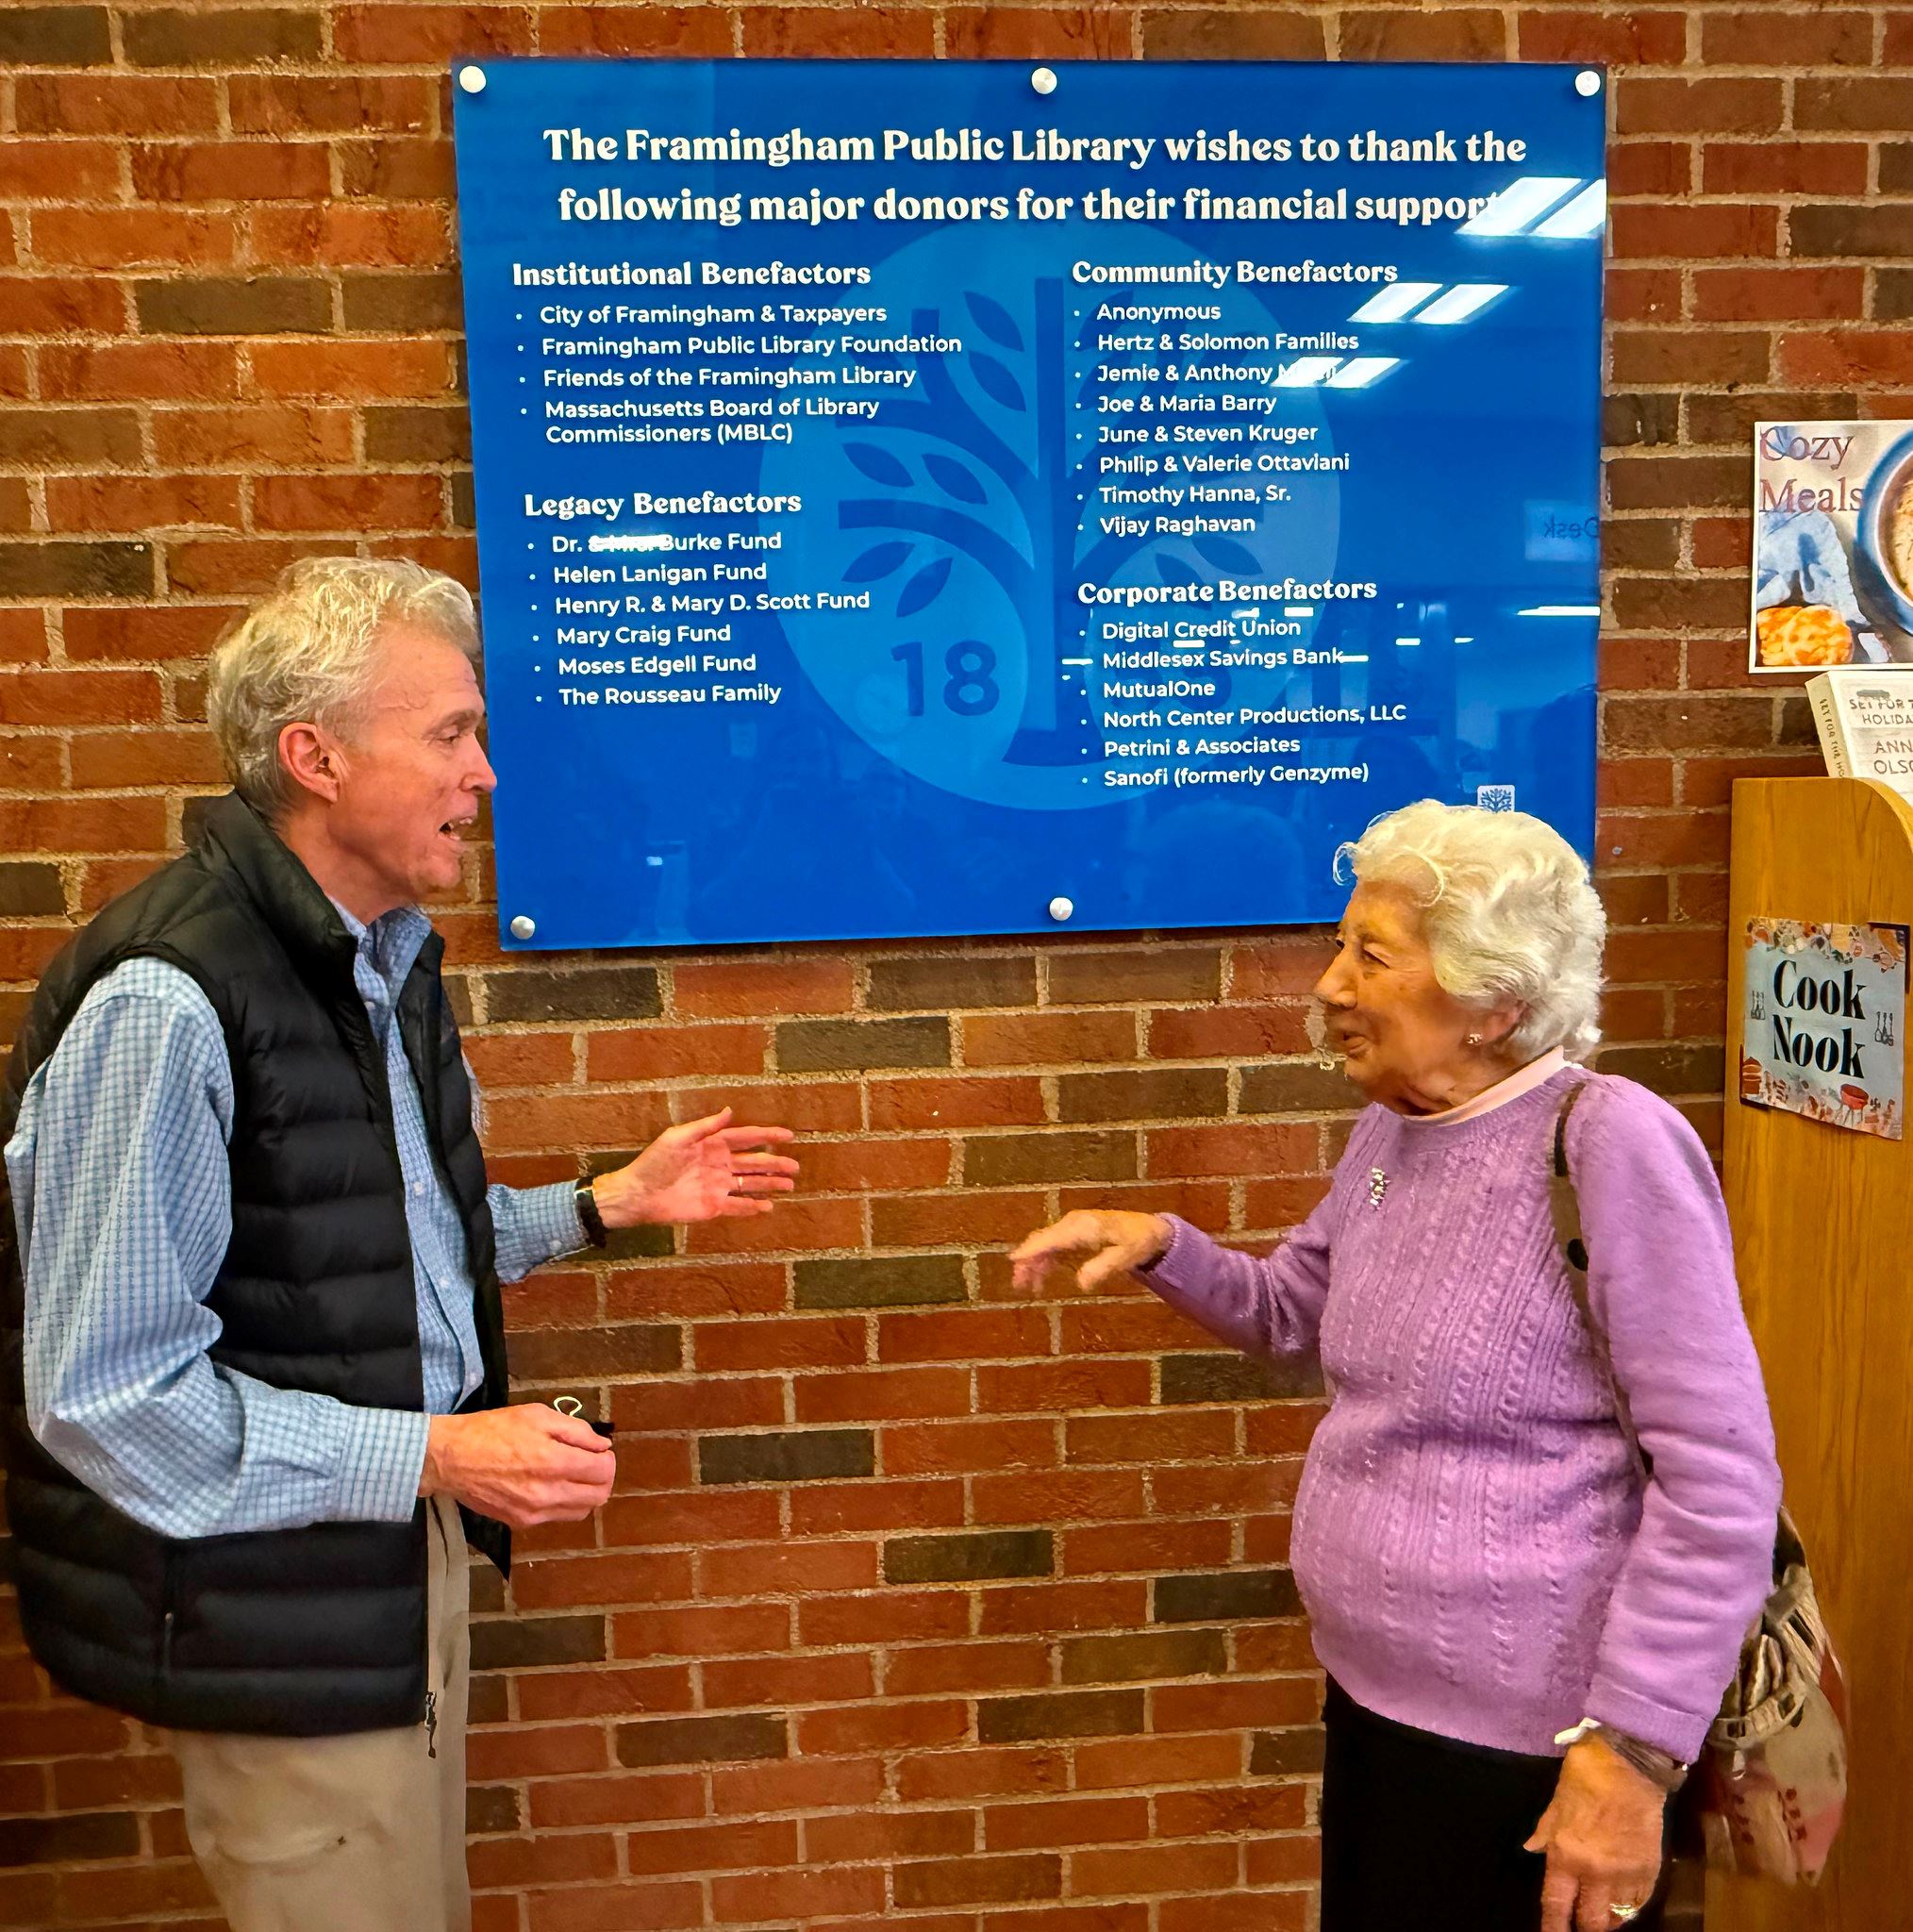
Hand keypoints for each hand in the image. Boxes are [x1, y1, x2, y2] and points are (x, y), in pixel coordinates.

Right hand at [421, 1403, 615, 1528]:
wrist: (451, 1458)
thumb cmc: (494, 1430)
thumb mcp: (538, 1415)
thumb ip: (576, 1431)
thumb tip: (603, 1446)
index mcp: (555, 1462)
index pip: (604, 1471)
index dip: (607, 1459)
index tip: (599, 1451)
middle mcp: (548, 1493)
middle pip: (599, 1496)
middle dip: (602, 1478)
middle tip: (590, 1463)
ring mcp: (534, 1513)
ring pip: (581, 1511)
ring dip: (585, 1493)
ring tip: (571, 1475)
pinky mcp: (520, 1522)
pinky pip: (557, 1517)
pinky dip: (563, 1503)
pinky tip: (550, 1486)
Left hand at [592, 1108, 797, 1227]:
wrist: (638, 1193)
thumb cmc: (654, 1162)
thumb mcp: (678, 1137)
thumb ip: (705, 1127)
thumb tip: (729, 1110)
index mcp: (713, 1145)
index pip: (746, 1138)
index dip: (767, 1136)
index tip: (788, 1136)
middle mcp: (720, 1165)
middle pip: (754, 1163)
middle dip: (775, 1164)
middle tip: (795, 1167)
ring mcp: (718, 1186)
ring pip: (750, 1185)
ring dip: (770, 1184)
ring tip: (789, 1185)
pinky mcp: (713, 1206)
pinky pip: (737, 1207)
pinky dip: (752, 1207)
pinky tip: (767, 1207)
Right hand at [1009, 1209, 1173, 1293]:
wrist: (1149, 1229)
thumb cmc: (1138, 1242)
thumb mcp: (1125, 1257)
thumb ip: (1102, 1268)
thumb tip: (1080, 1283)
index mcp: (1084, 1227)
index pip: (1052, 1239)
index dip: (1032, 1250)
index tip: (1013, 1260)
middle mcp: (1074, 1223)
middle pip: (1043, 1240)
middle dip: (1027, 1260)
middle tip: (1017, 1284)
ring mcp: (1073, 1226)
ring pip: (1045, 1243)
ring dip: (1034, 1263)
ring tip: (1025, 1285)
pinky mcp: (1075, 1232)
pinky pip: (1053, 1245)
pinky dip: (1044, 1260)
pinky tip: (1041, 1277)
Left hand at [1526, 1736, 1666, 1931]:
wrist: (1629, 1766)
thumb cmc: (1585, 1777)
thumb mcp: (1556, 1803)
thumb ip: (1545, 1832)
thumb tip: (1532, 1849)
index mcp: (1567, 1855)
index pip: (1557, 1904)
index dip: (1554, 1928)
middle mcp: (1596, 1873)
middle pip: (1592, 1921)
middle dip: (1586, 1929)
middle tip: (1582, 1926)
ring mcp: (1626, 1874)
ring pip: (1619, 1917)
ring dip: (1610, 1919)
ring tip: (1604, 1916)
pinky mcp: (1650, 1869)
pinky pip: (1640, 1902)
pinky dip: (1631, 1906)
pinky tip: (1625, 1902)